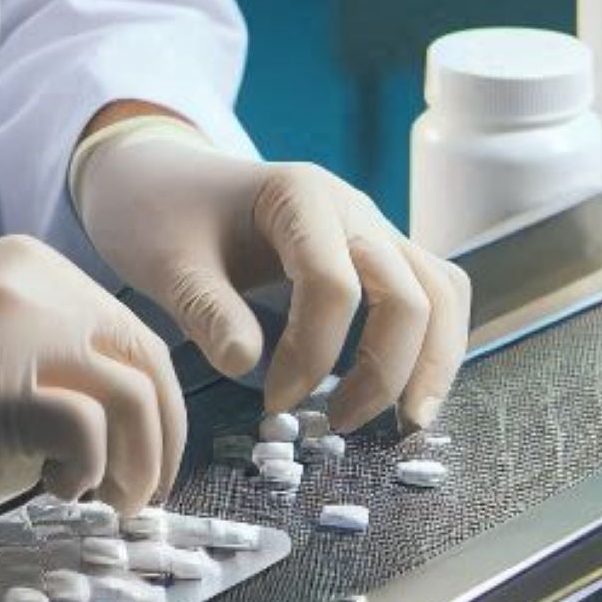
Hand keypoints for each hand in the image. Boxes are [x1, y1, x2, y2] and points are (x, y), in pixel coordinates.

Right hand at [0, 235, 186, 513]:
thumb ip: (25, 349)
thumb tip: (93, 420)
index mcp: (27, 266)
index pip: (131, 333)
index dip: (155, 405)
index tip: (144, 458)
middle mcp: (33, 283)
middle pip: (149, 362)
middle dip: (164, 439)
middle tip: (142, 495)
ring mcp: (13, 328)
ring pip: (134, 395)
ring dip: (137, 463)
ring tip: (108, 504)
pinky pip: (85, 428)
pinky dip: (88, 469)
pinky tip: (55, 488)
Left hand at [71, 119, 468, 429]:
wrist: (160, 176)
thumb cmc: (160, 213)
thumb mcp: (166, 261)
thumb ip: (206, 311)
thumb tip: (247, 366)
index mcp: (299, 196)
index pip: (335, 285)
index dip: (311, 355)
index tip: (272, 404)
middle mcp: (352, 207)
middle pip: (409, 292)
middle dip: (385, 370)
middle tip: (338, 425)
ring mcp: (372, 228)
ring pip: (441, 293)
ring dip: (432, 362)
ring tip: (405, 423)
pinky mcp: (377, 253)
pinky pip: (433, 293)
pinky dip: (433, 343)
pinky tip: (405, 390)